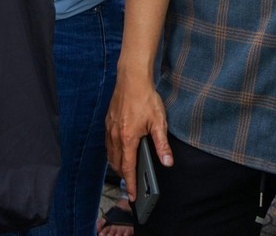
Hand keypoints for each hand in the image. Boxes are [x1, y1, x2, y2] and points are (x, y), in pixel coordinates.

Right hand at [105, 69, 172, 199]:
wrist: (131, 79)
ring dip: (117, 164)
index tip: (131, 195)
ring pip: (110, 153)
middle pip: (116, 163)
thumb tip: (167, 161)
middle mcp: (115, 135)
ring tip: (125, 171)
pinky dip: (112, 152)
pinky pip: (108, 142)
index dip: (130, 183)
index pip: (128, 167)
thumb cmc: (145, 98)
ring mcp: (110, 128)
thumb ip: (162, 144)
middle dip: (123, 176)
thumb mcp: (158, 122)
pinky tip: (119, 150)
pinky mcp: (108, 121)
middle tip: (130, 184)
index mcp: (128, 138)